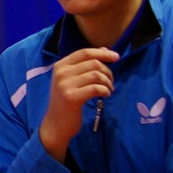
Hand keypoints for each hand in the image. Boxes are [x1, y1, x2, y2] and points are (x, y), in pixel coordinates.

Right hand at [40, 47, 118, 161]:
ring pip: (96, 75)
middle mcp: (61, 73)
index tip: (116, 57)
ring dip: (108, 82)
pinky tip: (105, 95)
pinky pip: (96, 88)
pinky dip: (105, 90)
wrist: (56, 123)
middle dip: (108, 71)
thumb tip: (105, 49)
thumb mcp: (72, 79)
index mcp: (60, 65)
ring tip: (109, 89)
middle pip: (93, 63)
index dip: (102, 53)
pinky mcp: (71, 97)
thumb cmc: (66, 100)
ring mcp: (64, 85)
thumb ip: (86, 64)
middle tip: (111, 81)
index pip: (84, 52)